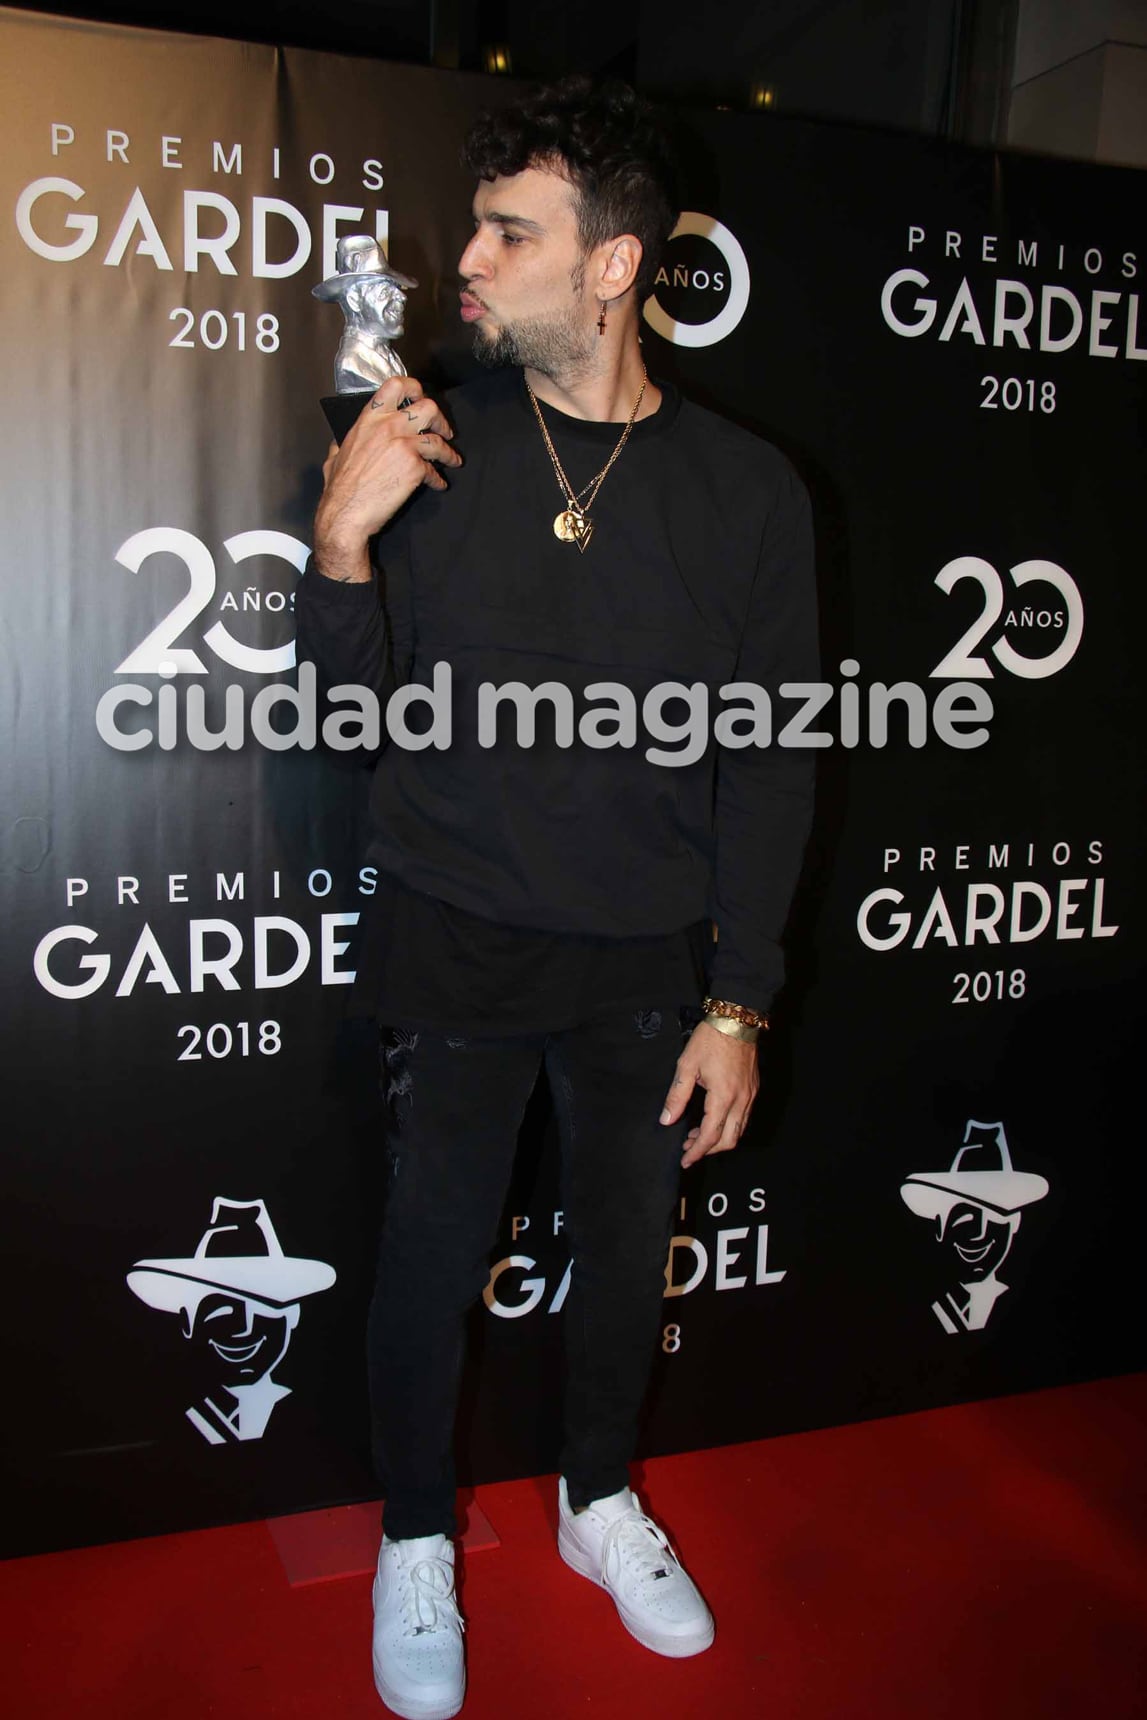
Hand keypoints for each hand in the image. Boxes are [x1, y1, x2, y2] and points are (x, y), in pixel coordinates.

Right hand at [313, 375, 461, 581]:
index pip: (396, 386)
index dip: (415, 388)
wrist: (346, 513)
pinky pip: (434, 470)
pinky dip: (438, 479)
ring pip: (438, 439)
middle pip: (428, 407)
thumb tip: (340, 443)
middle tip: (443, 430)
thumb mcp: (334, 456)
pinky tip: (438, 484)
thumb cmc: (339, 489)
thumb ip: (342, 443)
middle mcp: (388, 427)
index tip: (422, 397)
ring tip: (452, 460)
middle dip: (440, 419)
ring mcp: (403, 445)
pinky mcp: (414, 467)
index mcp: (369, 419)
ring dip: (448, 451)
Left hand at [660, 1022, 759, 1168]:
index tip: (685, 1160)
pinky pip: (744, 1118)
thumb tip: (667, 1119)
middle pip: (729, 1140)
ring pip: (739, 1131)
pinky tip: (713, 1119)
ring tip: (697, 1134)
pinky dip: (729, 1126)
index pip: (710, 1135)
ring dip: (719, 1139)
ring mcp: (750, 1096)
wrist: (736, 1020)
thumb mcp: (686, 1066)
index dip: (697, 1152)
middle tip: (689, 1148)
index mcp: (723, 1097)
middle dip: (709, 1150)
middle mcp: (741, 1100)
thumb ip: (677, 1096)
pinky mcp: (753, 1090)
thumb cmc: (711, 1039)